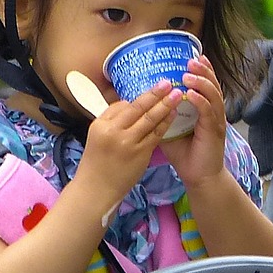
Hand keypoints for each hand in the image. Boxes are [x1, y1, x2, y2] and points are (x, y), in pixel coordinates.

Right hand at [76, 83, 178, 208]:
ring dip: (164, 105)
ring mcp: (128, 143)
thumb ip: (113, 122)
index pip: (120, 105)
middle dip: (154, 94)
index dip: (138, 98)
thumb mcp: (97, 138)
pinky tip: (173, 115)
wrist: (97, 190)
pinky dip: (165, 123)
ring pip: (150, 119)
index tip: (151, 89)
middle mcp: (113, 131)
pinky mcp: (140, 154)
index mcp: (100, 125)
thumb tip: (130, 106)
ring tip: (176, 94)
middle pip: (137, 107)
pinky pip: (156, 134)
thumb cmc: (97, 164)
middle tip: (167, 82)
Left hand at [161, 55, 226, 187]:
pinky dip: (201, 101)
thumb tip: (143, 103)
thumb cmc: (185, 155)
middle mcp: (213, 112)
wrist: (199, 177)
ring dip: (202, 83)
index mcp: (204, 109)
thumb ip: (162, 116)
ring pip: (213, 95)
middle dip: (203, 70)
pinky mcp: (215, 132)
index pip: (205, 85)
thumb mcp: (170, 130)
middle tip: (191, 59)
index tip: (191, 57)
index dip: (201, 70)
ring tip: (189, 73)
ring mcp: (216, 121)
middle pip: (212, 85)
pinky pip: (209, 112)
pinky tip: (192, 94)